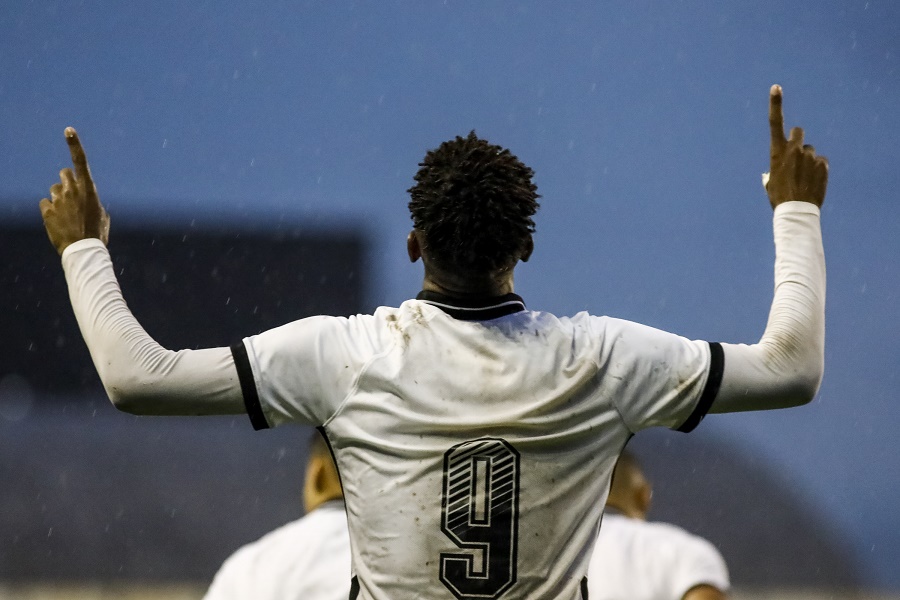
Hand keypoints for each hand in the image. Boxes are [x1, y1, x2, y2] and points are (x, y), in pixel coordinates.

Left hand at [39, 127, 109, 254]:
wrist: (83, 250)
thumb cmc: (97, 233)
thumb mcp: (101, 215)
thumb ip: (92, 201)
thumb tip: (86, 198)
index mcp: (89, 190)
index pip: (81, 161)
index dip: (74, 144)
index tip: (68, 130)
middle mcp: (72, 190)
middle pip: (64, 174)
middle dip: (66, 181)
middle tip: (70, 195)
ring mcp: (59, 200)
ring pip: (54, 190)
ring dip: (59, 198)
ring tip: (67, 216)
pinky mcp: (47, 211)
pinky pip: (46, 203)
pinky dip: (50, 210)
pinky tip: (58, 222)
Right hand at [765, 84, 827, 208]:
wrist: (796, 211)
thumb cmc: (778, 197)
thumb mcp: (770, 182)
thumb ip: (773, 170)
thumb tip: (773, 171)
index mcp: (776, 152)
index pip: (774, 122)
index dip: (775, 104)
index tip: (776, 87)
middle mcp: (793, 149)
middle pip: (799, 132)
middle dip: (798, 140)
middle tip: (797, 156)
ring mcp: (809, 156)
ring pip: (811, 150)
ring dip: (808, 160)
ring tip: (804, 178)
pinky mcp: (822, 163)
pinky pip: (821, 161)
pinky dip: (818, 170)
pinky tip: (812, 182)